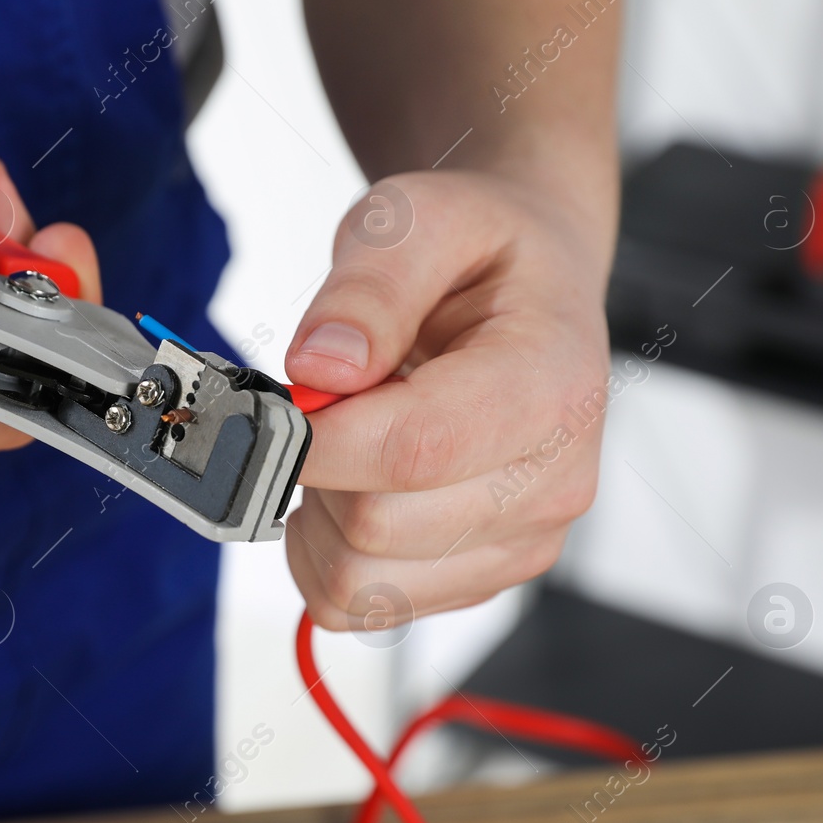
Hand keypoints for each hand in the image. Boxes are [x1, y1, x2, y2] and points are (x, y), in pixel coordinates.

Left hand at [283, 169, 613, 630]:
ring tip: (347, 440)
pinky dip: (326, 552)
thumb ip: (370, 285)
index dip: (314, 438)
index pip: (413, 451)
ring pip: (356, 581)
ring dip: (316, 516)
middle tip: (323, 403)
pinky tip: (354, 484)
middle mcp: (553, 483)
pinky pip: (359, 603)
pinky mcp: (480, 577)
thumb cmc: (480, 253)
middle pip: (374, 527)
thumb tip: (319, 369)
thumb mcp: (422, 220)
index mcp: (551, 387)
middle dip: (315, 466)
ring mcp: (522, 542)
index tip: (269, 401)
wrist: (531, 287)